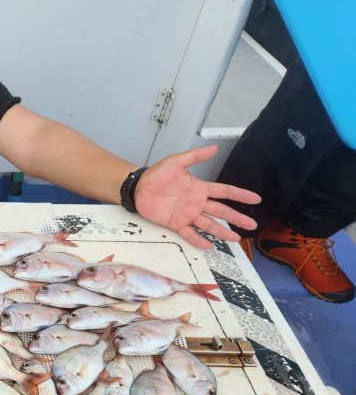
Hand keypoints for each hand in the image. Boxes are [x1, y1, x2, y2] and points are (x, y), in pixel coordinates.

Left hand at [135, 145, 260, 248]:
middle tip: (252, 225)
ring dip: (222, 232)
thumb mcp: (176, 162)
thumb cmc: (157, 174)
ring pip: (209, 224)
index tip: (256, 199)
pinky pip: (189, 233)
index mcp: (200, 188)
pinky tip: (209, 246)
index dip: (240, 195)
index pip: (225, 191)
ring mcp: (187, 214)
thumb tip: (215, 148)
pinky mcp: (175, 223)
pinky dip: (198, 240)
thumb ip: (195, 157)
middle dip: (237, 218)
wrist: (138, 188)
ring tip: (236, 239)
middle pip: (221, 211)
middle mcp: (197, 203)